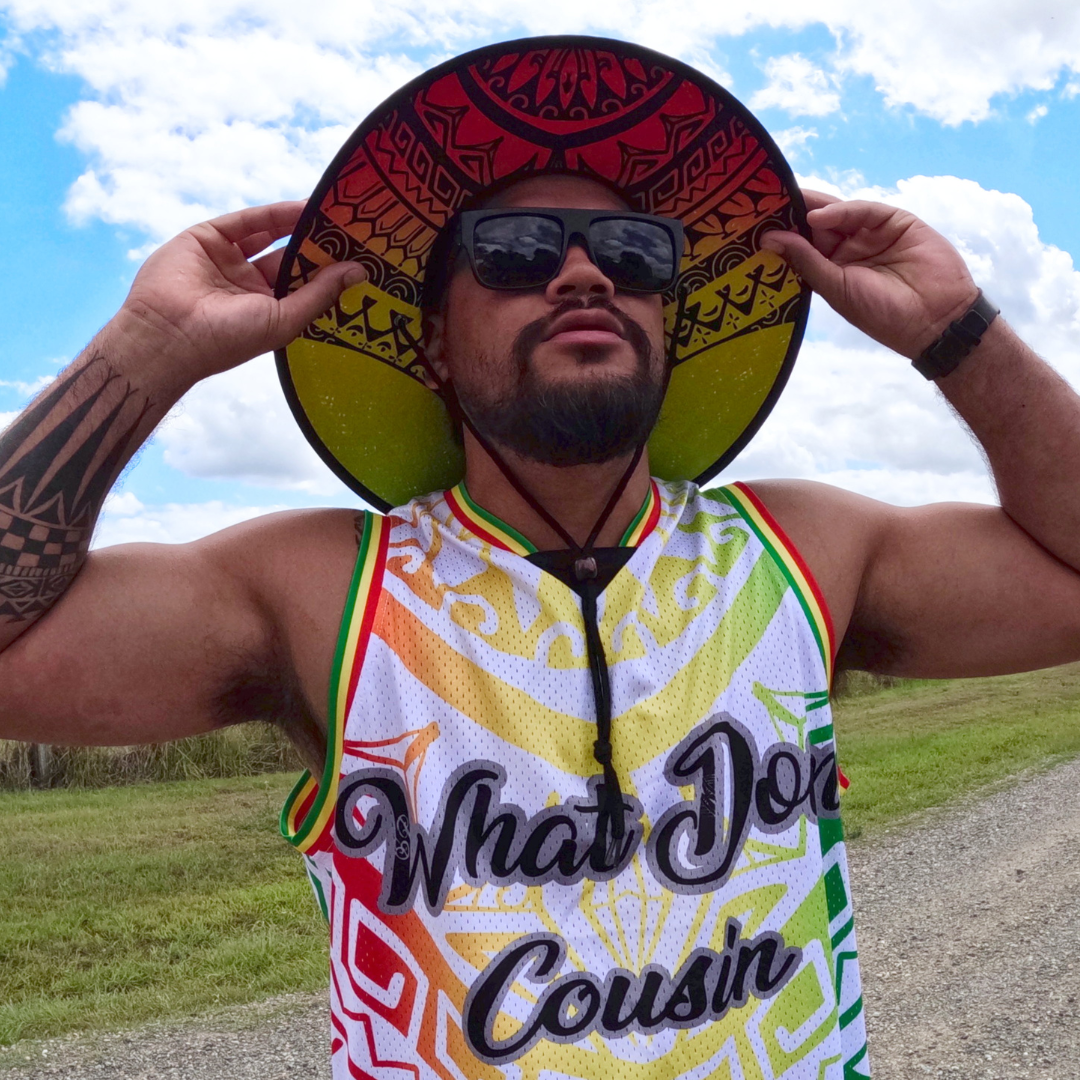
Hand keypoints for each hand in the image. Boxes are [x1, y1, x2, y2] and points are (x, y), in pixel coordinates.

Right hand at [109, 202, 364, 388]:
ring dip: (301, 224)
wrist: (167, 333)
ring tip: (335, 213)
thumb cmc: (227, 339)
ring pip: (271, 235)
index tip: (364, 256)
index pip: (305, 284)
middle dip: (320, 244)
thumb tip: (360, 272)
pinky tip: (305, 208)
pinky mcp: (208, 238)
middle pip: (292, 257)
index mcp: (268, 311)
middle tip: (355, 228)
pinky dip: (276, 213)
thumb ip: (320, 293)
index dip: (331, 270)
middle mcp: (249, 286)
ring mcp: (228, 261)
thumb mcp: (284, 319)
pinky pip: (247, 221)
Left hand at [761, 192, 978, 358]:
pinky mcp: (894, 221)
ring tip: (784, 201)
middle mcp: (848, 248)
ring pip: (836, 213)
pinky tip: (818, 216)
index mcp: (830, 268)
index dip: (780, 232)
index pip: (800, 243)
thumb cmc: (883, 314)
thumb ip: (806, 261)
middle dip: (791, 211)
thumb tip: (769, 239)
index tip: (750, 222)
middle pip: (814, 223)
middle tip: (761, 199)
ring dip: (810, 207)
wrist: (936, 319)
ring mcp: (871, 233)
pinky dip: (841, 211)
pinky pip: (864, 210)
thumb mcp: (837, 289)